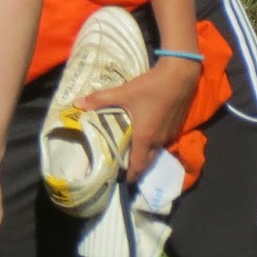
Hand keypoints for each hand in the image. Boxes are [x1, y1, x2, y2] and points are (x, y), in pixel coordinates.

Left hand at [78, 56, 199, 180]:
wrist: (180, 76)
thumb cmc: (150, 87)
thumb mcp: (123, 92)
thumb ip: (99, 99)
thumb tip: (76, 104)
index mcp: (145, 137)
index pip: (137, 166)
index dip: (128, 176)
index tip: (116, 180)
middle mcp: (158, 140)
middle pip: (146, 162)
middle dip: (134, 169)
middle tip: (119, 169)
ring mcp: (168, 134)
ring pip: (154, 152)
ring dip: (143, 157)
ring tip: (127, 154)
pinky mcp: (174, 127)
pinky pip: (161, 142)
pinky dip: (151, 145)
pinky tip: (142, 137)